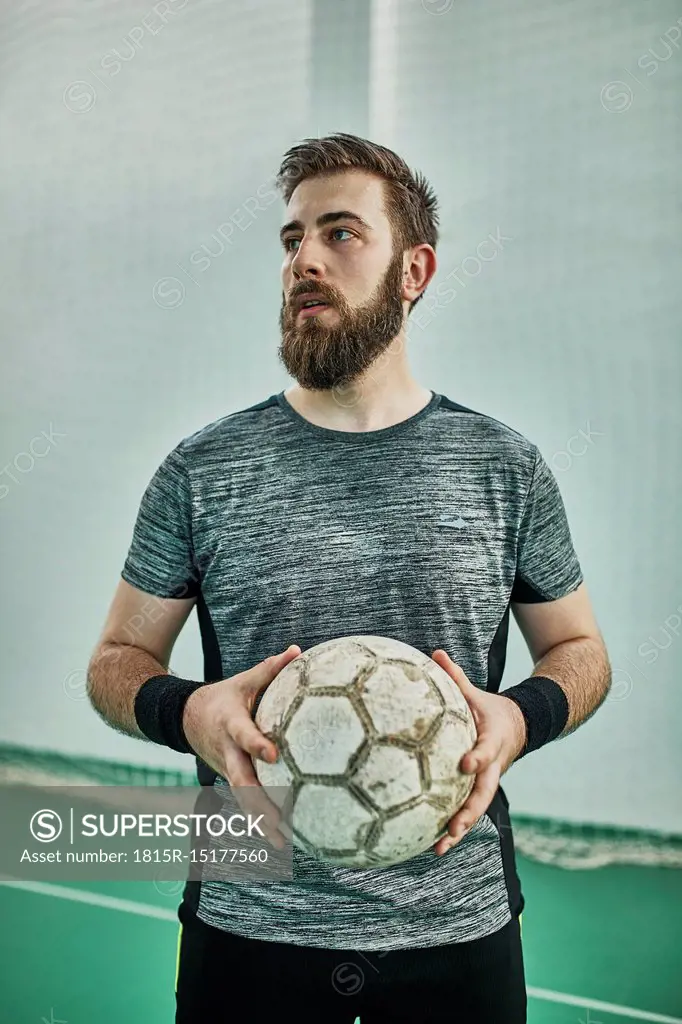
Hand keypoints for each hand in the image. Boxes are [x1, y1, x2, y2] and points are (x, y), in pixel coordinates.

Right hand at [182, 645, 301, 848]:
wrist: (185, 718)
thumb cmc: (223, 697)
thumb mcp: (243, 681)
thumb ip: (270, 669)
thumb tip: (297, 650)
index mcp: (231, 725)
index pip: (244, 735)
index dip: (256, 744)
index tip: (272, 754)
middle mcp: (227, 752)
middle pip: (242, 781)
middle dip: (260, 802)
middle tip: (280, 820)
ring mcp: (227, 770)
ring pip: (243, 799)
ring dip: (261, 821)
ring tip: (283, 840)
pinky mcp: (231, 779)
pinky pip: (245, 802)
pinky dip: (259, 821)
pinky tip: (279, 839)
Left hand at [429, 650, 526, 856]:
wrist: (520, 728)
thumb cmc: (491, 711)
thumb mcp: (477, 693)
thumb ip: (455, 677)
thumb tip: (435, 653)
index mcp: (493, 741)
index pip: (485, 751)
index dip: (477, 758)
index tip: (464, 765)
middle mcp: (492, 768)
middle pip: (482, 794)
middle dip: (468, 812)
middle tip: (453, 827)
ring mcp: (487, 783)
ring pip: (474, 810)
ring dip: (458, 830)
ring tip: (437, 848)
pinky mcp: (478, 792)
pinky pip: (466, 811)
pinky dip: (452, 829)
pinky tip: (430, 845)